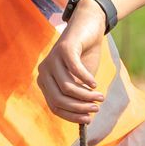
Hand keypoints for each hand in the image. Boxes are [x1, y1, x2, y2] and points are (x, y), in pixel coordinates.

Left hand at [38, 0, 107, 124]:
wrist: (88, 26)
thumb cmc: (85, 55)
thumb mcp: (81, 79)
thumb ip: (79, 95)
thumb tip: (85, 118)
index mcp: (45, 81)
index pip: (54, 106)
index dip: (71, 115)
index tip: (88, 119)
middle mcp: (44, 71)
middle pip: (59, 99)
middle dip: (79, 107)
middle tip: (96, 107)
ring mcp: (52, 59)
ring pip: (68, 87)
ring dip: (86, 95)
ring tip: (100, 96)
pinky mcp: (64, 49)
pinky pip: (75, 70)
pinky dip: (86, 79)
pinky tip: (95, 83)